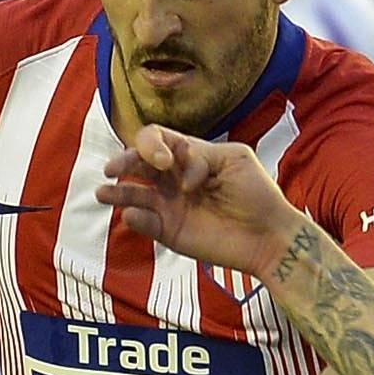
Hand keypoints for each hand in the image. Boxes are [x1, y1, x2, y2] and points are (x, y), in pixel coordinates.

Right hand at [95, 123, 299, 278]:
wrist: (270, 235)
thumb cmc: (257, 194)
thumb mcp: (234, 159)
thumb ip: (201, 154)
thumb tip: (178, 176)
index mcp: (187, 156)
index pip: (156, 139)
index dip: (152, 144)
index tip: (166, 160)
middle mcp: (172, 178)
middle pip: (137, 162)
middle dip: (124, 161)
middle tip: (115, 168)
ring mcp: (168, 205)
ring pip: (132, 193)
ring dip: (116, 191)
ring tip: (103, 193)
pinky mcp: (168, 231)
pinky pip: (143, 222)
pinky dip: (134, 217)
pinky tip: (132, 214)